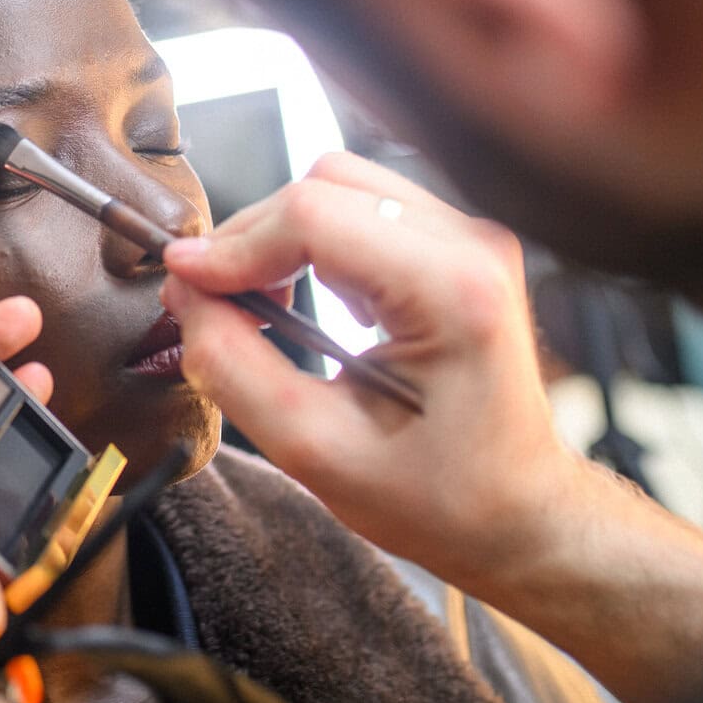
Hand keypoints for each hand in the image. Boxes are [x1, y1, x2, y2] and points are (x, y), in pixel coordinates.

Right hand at [161, 151, 590, 590]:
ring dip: (283, 237)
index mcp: (453, 290)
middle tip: (209, 302)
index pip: (314, 215)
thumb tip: (186, 298)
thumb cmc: (444, 499)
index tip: (182, 283)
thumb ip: (234, 367)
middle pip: (325, 186)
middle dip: (252, 238)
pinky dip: (317, 244)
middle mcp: (472, 246)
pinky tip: (307, 302)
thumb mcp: (316, 450)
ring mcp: (471, 240)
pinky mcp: (460, 248)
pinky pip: (367, 210)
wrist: (521, 517)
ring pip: (343, 186)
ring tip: (258, 305)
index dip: (233, 244)